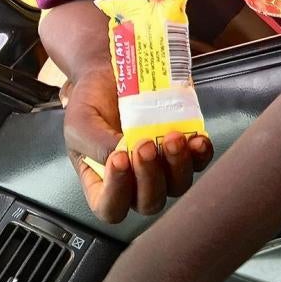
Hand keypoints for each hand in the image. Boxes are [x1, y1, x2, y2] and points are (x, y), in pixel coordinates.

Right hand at [63, 67, 213, 223]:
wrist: (112, 73)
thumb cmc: (92, 102)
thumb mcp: (80, 122)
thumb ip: (97, 145)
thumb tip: (124, 157)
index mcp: (103, 182)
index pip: (111, 207)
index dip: (117, 192)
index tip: (118, 159)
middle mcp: (135, 181)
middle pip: (150, 202)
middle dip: (150, 177)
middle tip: (144, 145)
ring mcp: (163, 168)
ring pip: (178, 185)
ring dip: (177, 165)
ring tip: (170, 138)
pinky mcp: (184, 149)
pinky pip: (199, 162)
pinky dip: (200, 153)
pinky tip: (195, 139)